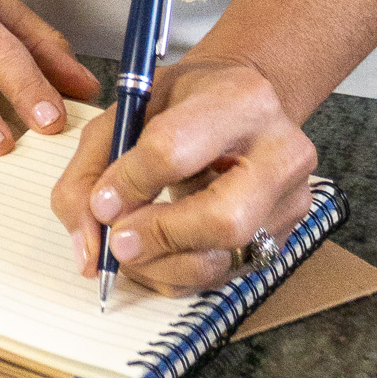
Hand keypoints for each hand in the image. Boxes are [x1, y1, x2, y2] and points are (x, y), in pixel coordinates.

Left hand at [50, 57, 316, 295]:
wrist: (239, 106)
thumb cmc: (181, 106)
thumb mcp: (126, 113)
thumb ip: (90, 171)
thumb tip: (87, 247)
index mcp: (239, 100)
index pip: (174, 151)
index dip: (129, 184)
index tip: (102, 202)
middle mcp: (280, 152)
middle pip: (222, 219)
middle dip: (157, 237)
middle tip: (117, 240)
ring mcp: (289, 200)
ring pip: (223, 258)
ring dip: (159, 265)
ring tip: (129, 247)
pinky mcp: (282, 237)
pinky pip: (221, 277)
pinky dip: (174, 274)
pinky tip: (154, 254)